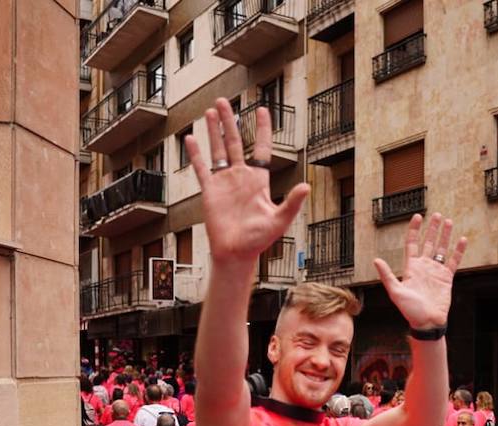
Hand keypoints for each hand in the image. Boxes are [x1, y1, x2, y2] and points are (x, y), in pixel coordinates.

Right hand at [186, 99, 308, 262]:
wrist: (236, 253)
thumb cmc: (259, 240)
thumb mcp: (279, 220)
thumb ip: (292, 203)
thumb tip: (306, 186)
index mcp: (258, 180)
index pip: (260, 148)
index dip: (262, 129)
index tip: (261, 109)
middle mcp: (241, 177)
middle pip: (235, 141)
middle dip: (230, 121)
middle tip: (224, 101)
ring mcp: (224, 182)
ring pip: (218, 149)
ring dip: (214, 131)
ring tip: (210, 110)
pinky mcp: (210, 191)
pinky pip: (202, 168)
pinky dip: (195, 154)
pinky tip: (190, 138)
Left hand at [373, 213, 467, 330]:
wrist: (426, 322)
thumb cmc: (410, 310)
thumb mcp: (395, 292)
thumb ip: (387, 275)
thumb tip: (376, 260)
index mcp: (411, 268)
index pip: (413, 243)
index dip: (415, 230)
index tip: (417, 216)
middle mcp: (424, 267)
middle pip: (428, 242)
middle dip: (432, 229)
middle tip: (436, 215)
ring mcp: (436, 271)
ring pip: (441, 248)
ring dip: (444, 235)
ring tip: (448, 221)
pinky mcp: (447, 278)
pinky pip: (454, 261)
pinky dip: (458, 250)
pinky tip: (462, 239)